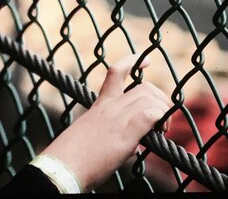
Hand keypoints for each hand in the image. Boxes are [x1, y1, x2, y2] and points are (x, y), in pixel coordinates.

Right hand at [37, 55, 170, 191]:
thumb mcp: (92, 135)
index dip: (132, 61)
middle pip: (144, 88)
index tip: (145, 61)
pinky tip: (160, 131)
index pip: (115, 71)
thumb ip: (114, 131)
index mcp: (100, 105)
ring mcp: (117, 118)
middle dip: (160, 99)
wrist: (63, 167)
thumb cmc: (75, 157)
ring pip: (150, 99)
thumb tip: (134, 144)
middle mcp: (109, 107)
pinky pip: (150, 115)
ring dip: (163, 112)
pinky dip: (161, 118)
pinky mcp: (125, 133)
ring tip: (162, 130)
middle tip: (162, 120)